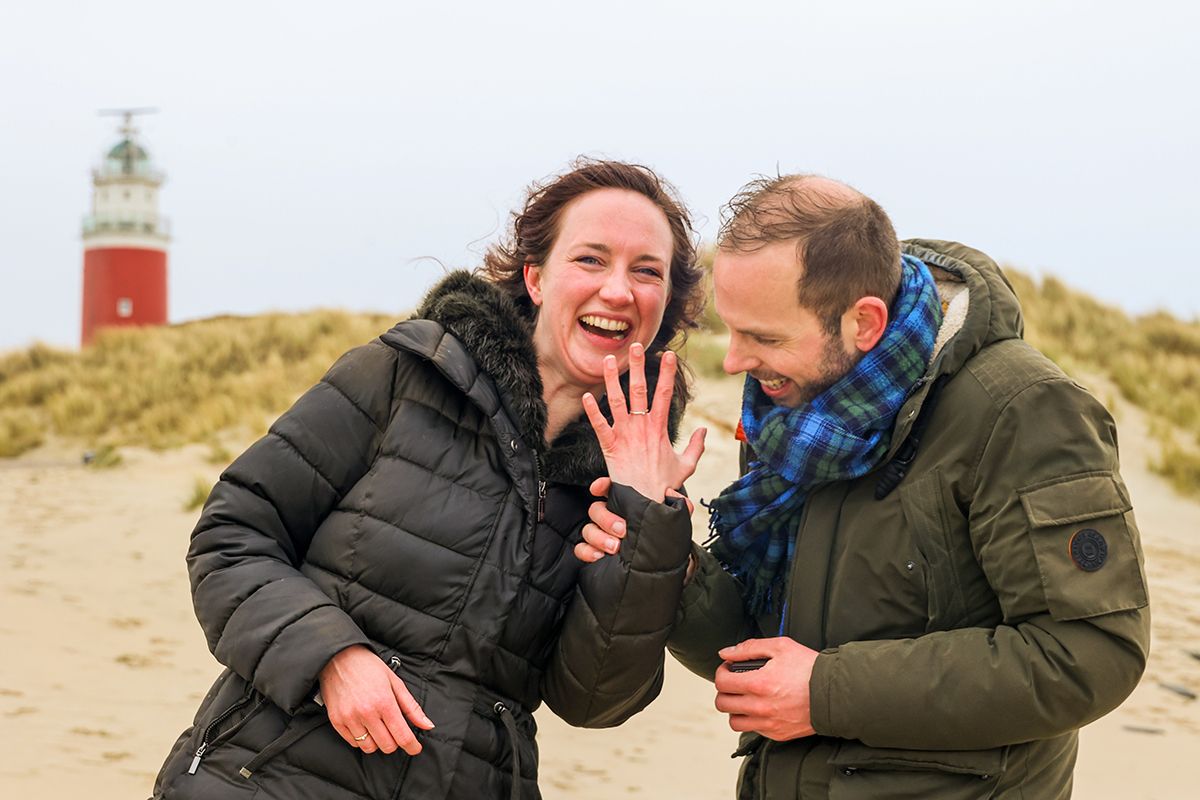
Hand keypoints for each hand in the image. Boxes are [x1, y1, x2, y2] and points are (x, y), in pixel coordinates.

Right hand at [318, 644, 434, 755]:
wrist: (339, 658)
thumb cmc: (369, 668)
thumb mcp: (395, 683)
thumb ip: (412, 707)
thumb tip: (428, 725)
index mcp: (385, 702)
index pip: (402, 736)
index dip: (412, 746)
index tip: (415, 748)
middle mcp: (366, 713)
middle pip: (387, 746)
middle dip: (395, 742)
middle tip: (394, 730)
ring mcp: (350, 718)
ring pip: (369, 748)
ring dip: (377, 742)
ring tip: (378, 727)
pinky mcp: (337, 721)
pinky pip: (353, 743)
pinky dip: (361, 739)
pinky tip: (364, 725)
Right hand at [574, 477, 693, 562]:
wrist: (658, 576)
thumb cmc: (663, 547)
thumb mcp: (674, 525)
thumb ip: (678, 507)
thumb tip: (672, 494)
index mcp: (629, 508)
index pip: (610, 490)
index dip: (602, 486)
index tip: (598, 488)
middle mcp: (613, 520)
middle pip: (596, 509)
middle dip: (607, 518)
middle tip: (623, 530)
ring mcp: (603, 537)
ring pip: (589, 529)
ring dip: (599, 537)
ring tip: (615, 547)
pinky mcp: (595, 554)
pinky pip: (581, 548)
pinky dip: (587, 551)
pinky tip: (600, 556)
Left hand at [582, 343, 705, 503]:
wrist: (648, 505)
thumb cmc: (665, 487)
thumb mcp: (686, 466)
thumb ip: (696, 447)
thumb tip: (702, 430)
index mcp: (660, 428)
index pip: (665, 394)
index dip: (668, 373)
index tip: (669, 354)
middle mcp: (642, 427)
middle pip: (640, 390)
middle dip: (637, 366)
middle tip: (634, 345)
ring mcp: (625, 435)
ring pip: (617, 401)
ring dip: (611, 380)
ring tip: (608, 359)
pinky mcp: (610, 447)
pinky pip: (599, 425)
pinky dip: (592, 411)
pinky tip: (586, 396)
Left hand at [714, 638, 818, 740]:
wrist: (835, 693)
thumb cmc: (809, 668)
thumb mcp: (781, 647)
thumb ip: (749, 648)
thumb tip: (726, 653)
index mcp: (758, 683)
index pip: (721, 682)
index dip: (721, 672)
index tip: (729, 669)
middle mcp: (760, 706)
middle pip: (722, 704)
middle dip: (725, 690)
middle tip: (735, 683)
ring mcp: (768, 723)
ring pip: (734, 722)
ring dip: (735, 709)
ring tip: (745, 698)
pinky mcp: (778, 734)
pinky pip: (753, 730)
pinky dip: (752, 720)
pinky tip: (761, 708)